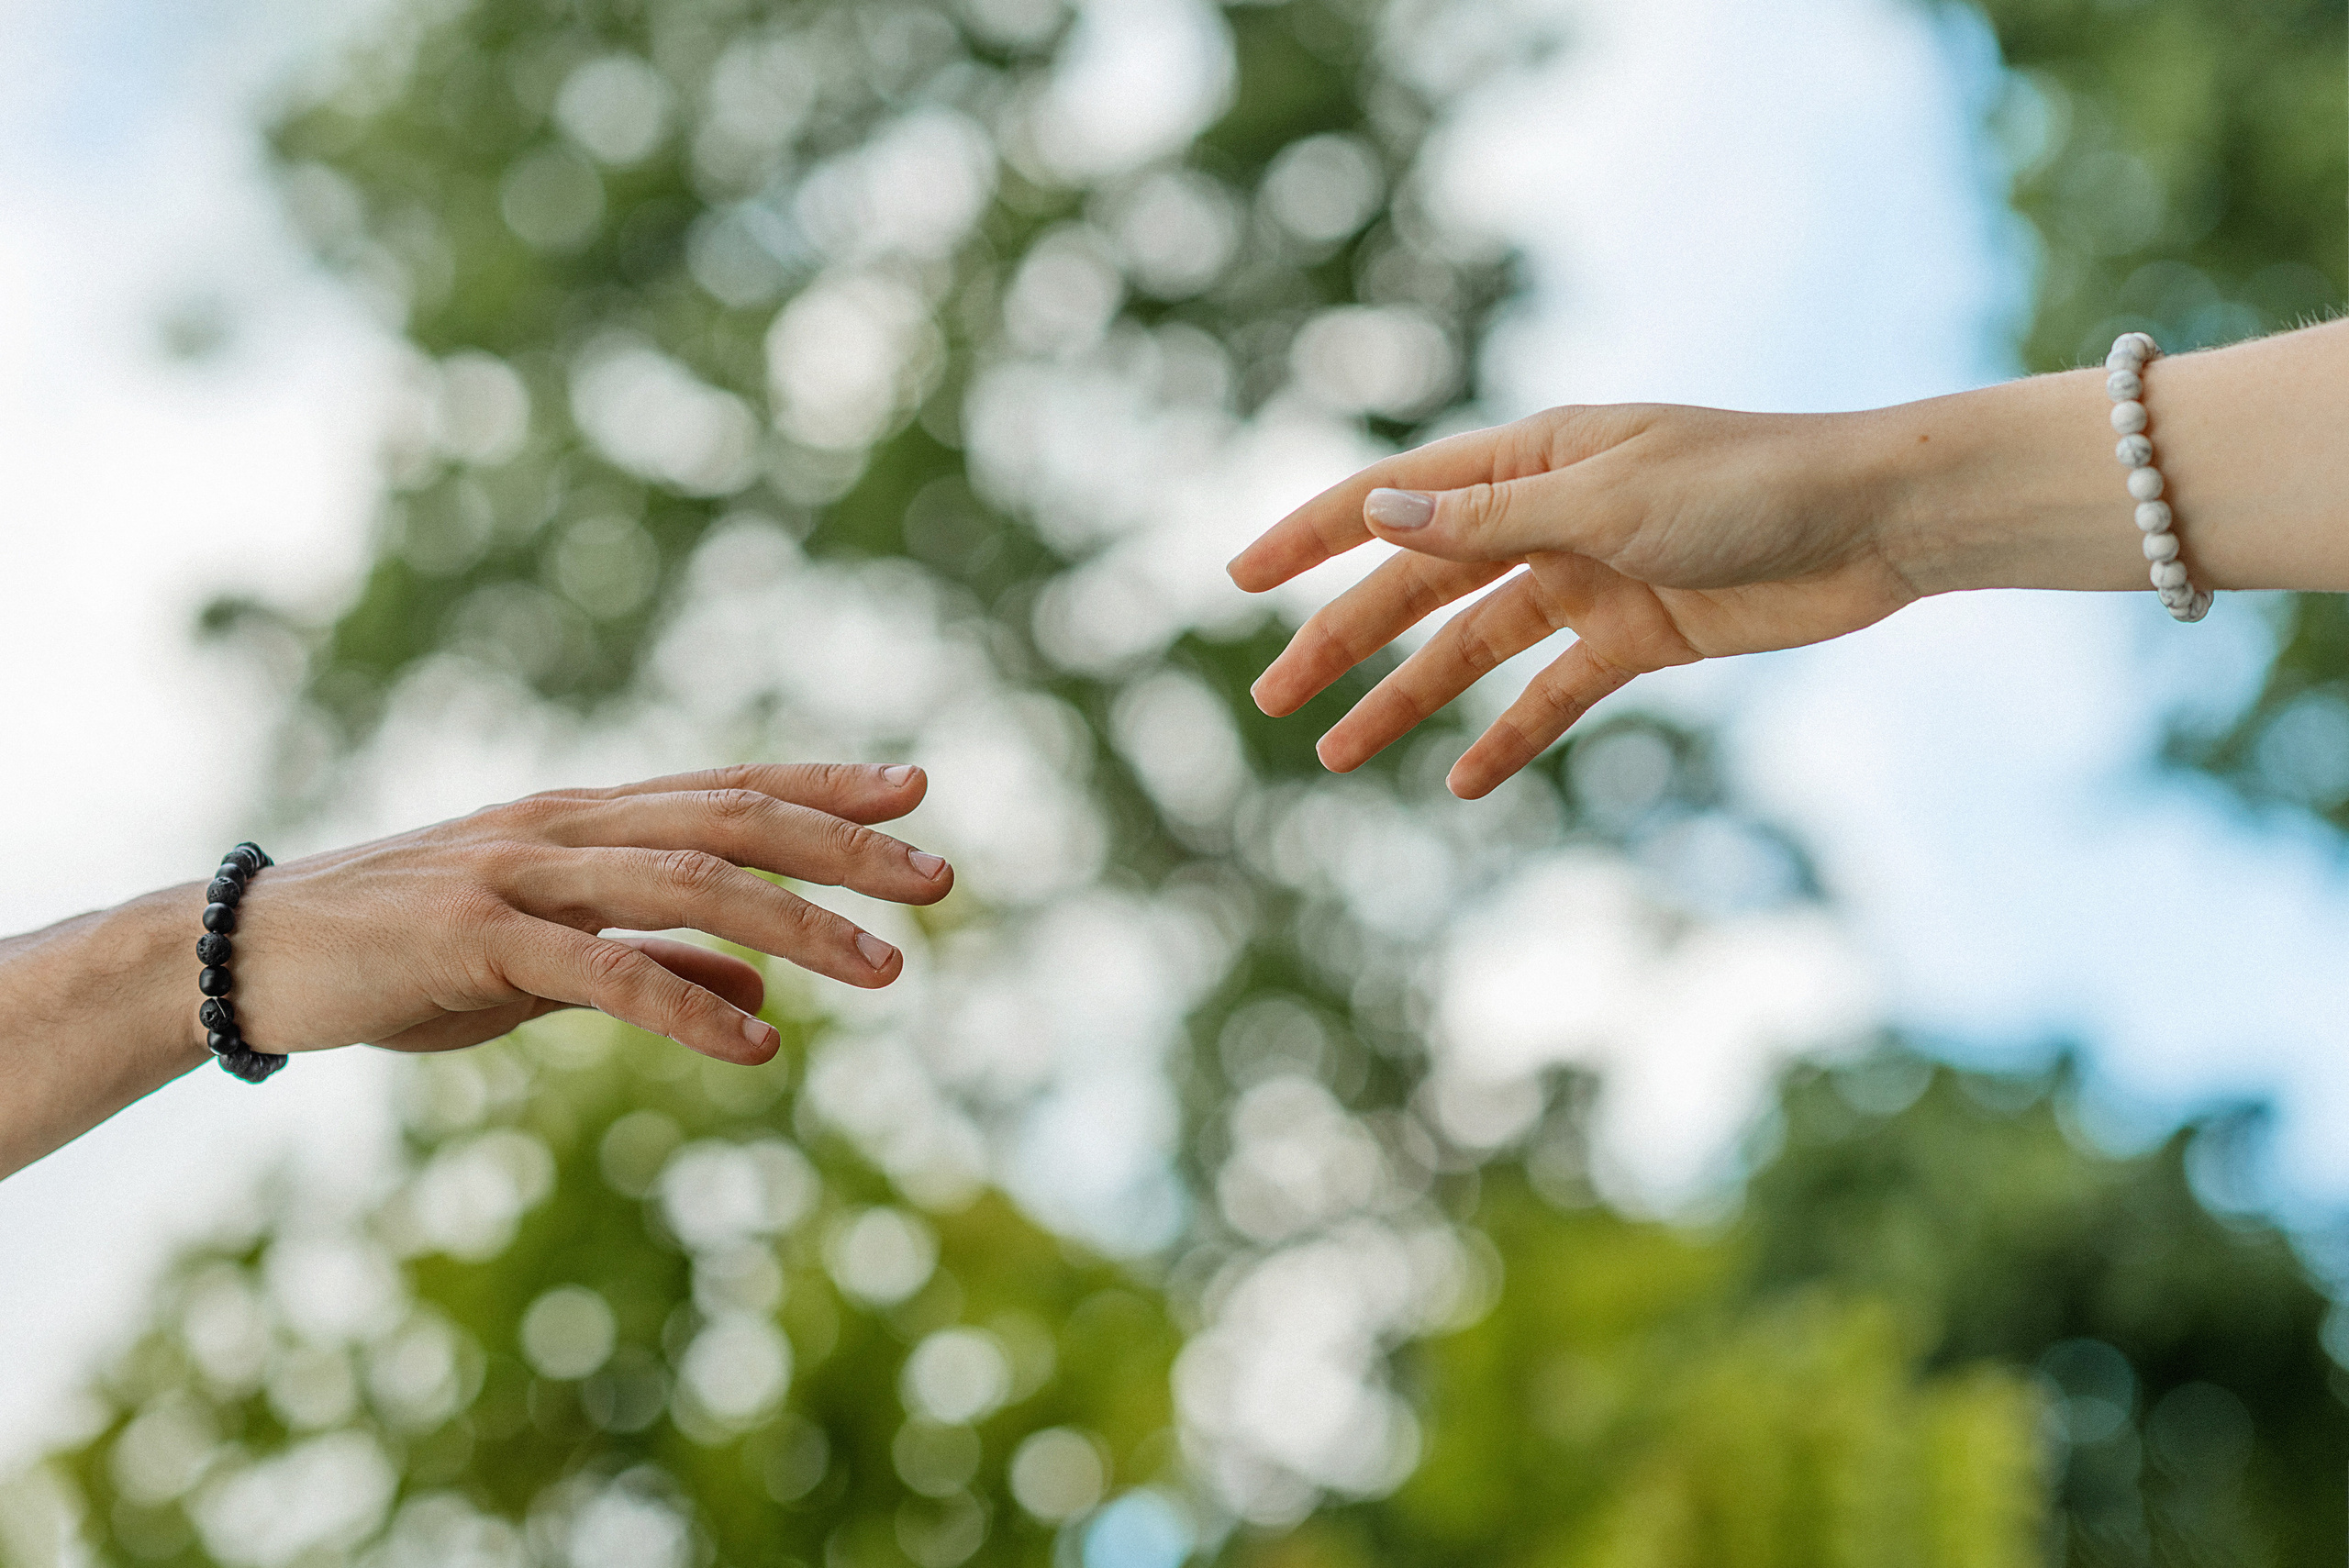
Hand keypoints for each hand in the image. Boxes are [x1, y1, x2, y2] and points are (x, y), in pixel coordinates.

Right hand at [227, 762, 951, 1064]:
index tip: (917, 788)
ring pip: (687, 885)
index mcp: (586, 818)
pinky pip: (601, 971)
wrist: (254, 954)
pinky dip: (686, 1003)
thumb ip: (651, 955)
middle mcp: (566, 827)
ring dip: (797, 927)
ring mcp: (521, 875)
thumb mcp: (546, 952)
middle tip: (942, 877)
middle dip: (843, 845)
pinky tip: (756, 1042)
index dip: (824, 783)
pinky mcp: (477, 939)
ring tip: (886, 970)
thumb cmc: (406, 950)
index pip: (728, 787)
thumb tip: (757, 979)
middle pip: (730, 822)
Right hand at [1229, 403, 1920, 797]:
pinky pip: (1553, 692)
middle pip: (1417, 584)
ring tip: (1339, 758)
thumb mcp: (1609, 501)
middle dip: (1340, 642)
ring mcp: (1589, 577)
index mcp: (1530, 461)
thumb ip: (1490, 524)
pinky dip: (1509, 733)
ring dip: (1407, 699)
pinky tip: (1464, 781)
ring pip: (1471, 646)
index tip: (1238, 580)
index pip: (1392, 497)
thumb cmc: (1752, 483)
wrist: (1878, 523)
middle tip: (1273, 703)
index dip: (1310, 536)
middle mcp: (1547, 516)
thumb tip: (1376, 519)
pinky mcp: (1638, 635)